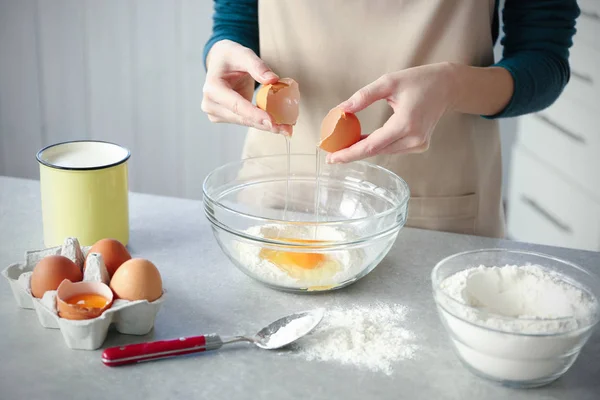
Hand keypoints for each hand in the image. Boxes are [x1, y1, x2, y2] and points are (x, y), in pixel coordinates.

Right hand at [201, 40, 292, 134]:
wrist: (220, 62)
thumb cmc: (231, 56)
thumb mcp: (244, 54)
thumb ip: (258, 66)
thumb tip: (273, 80)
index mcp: (212, 88)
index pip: (236, 105)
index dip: (254, 114)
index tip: (272, 122)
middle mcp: (211, 104)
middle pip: (242, 118)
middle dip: (266, 124)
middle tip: (287, 129)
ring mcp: (216, 113)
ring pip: (245, 122)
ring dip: (266, 126)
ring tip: (287, 128)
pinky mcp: (224, 117)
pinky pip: (246, 121)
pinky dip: (262, 122)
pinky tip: (278, 124)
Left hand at [326, 63, 456, 163]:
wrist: (447, 87)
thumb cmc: (419, 81)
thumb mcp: (388, 82)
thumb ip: (363, 96)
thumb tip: (340, 110)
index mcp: (406, 124)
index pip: (372, 145)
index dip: (350, 153)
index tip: (332, 158)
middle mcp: (414, 139)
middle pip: (376, 152)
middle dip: (352, 154)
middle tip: (330, 155)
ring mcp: (418, 145)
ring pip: (383, 151)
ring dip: (363, 150)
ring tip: (341, 147)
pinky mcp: (419, 145)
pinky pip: (391, 148)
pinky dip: (376, 146)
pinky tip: (360, 142)